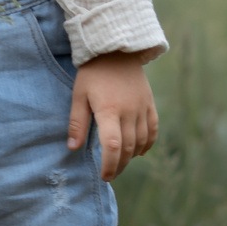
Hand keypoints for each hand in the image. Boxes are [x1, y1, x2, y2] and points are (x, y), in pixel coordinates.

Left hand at [69, 51, 157, 180]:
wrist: (116, 49)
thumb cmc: (93, 73)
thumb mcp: (78, 95)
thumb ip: (77, 123)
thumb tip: (73, 148)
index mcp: (109, 110)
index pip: (112, 145)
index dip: (109, 164)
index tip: (104, 176)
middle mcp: (129, 111)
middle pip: (128, 148)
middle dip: (119, 165)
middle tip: (110, 174)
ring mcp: (142, 108)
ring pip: (141, 141)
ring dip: (132, 157)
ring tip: (120, 164)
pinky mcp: (150, 104)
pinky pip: (153, 130)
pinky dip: (148, 144)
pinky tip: (139, 152)